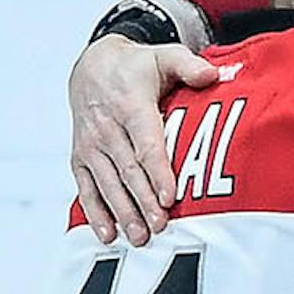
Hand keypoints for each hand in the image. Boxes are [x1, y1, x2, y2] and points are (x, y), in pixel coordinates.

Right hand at [68, 34, 220, 243]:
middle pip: (127, 169)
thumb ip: (189, 65)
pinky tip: (108, 234)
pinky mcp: (80, 157)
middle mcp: (106, 127)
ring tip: (139, 236)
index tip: (169, 197)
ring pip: (107, 183)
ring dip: (123, 212)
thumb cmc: (136, 68)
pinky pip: (86, 187)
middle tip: (160, 226)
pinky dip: (95, 212)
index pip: (146, 143)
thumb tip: (213, 74)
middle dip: (143, 200)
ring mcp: (91, 144)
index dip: (157, 172)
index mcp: (130, 104)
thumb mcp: (164, 56)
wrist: (92, 67)